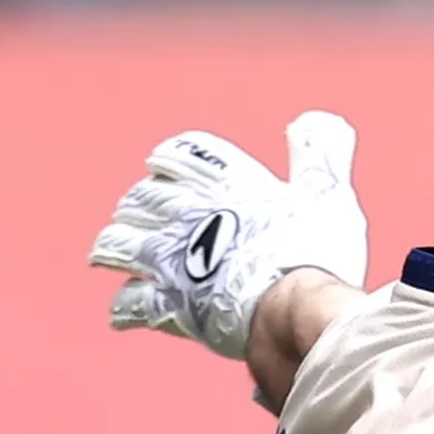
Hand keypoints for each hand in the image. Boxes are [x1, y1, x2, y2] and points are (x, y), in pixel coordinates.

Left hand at [88, 113, 365, 361]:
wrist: (293, 306)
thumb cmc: (312, 251)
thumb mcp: (326, 194)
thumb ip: (319, 155)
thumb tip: (316, 120)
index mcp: (223, 183)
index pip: (182, 155)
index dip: (170, 159)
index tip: (160, 163)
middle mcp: (188, 214)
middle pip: (145, 199)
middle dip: (138, 205)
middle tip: (133, 212)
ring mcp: (172, 258)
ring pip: (123, 244)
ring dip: (114, 247)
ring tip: (107, 252)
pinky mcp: (168, 304)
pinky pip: (132, 303)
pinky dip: (124, 307)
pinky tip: (121, 313)